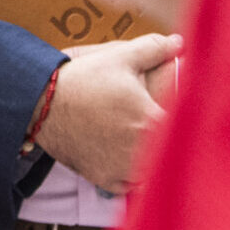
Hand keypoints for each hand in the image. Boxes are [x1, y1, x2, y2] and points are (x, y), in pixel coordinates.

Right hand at [34, 33, 182, 194]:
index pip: (187, 130)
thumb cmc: (82, 80)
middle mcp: (142, 152)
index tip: (183, 118)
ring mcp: (122, 169)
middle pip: (172, 156)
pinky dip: (131, 177)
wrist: (41, 103)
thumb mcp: (120, 57)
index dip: (188, 124)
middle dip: (171, 144)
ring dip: (153, 164)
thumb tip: (178, 43)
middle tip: (166, 134)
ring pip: (152, 175)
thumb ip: (154, 49)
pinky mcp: (104, 179)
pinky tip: (128, 161)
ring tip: (148, 149)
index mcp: (153, 122)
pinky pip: (129, 187)